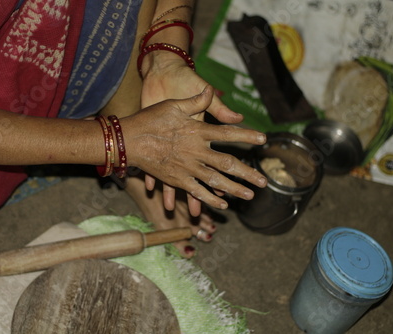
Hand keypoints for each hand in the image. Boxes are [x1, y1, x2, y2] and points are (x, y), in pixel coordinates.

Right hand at [121, 86, 266, 211]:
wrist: (128, 139)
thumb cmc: (149, 118)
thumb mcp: (173, 104)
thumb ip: (196, 101)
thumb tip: (211, 90)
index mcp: (197, 131)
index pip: (228, 133)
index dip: (247, 136)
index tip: (263, 140)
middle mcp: (196, 152)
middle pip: (228, 164)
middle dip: (248, 173)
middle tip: (264, 182)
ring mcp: (187, 168)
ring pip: (216, 182)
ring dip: (235, 189)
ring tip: (250, 195)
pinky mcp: (177, 179)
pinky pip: (197, 191)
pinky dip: (210, 198)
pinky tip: (222, 204)